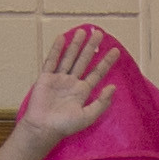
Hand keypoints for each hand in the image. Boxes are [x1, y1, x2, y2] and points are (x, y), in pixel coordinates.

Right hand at [16, 22, 116, 144]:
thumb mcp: (88, 116)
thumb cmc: (64, 125)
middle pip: (84, 61)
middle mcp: (72, 83)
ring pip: (69, 58)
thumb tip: (113, 87)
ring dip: (76, 45)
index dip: (106, 62)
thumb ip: (101, 103)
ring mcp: (59, 79)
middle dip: (91, 48)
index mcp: (82, 91)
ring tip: (82, 31)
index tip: (115, 51)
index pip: (97, 73)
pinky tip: (62, 38)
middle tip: (99, 33)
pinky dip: (56, 49)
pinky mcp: (46, 77)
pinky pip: (52, 61)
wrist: (43, 128)